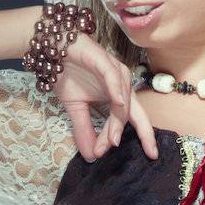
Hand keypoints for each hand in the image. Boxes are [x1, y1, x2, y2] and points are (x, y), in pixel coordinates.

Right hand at [52, 33, 158, 160]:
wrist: (54, 49)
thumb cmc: (68, 74)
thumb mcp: (76, 108)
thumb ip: (84, 130)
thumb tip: (91, 156)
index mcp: (118, 95)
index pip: (127, 121)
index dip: (115, 137)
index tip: (103, 155)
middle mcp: (122, 84)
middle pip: (137, 113)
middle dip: (146, 134)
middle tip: (150, 153)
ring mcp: (115, 71)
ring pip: (123, 102)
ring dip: (117, 123)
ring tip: (112, 141)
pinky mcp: (105, 61)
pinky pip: (114, 78)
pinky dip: (117, 92)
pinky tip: (119, 105)